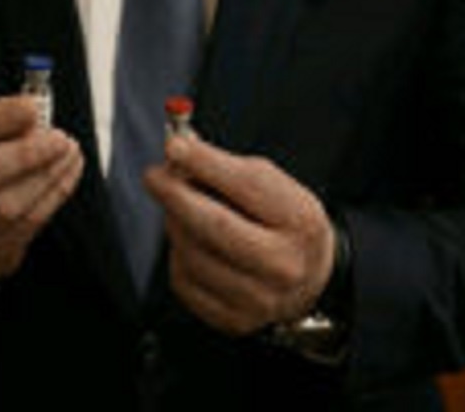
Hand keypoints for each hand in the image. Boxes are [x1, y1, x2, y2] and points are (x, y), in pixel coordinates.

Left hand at [145, 137, 334, 336]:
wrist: (309, 279)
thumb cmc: (283, 223)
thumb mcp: (272, 187)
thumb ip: (226, 169)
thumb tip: (178, 152)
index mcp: (300, 221)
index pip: (247, 186)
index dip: (205, 163)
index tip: (174, 145)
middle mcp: (283, 265)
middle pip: (213, 225)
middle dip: (175, 194)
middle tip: (155, 176)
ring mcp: (258, 299)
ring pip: (191, 252)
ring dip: (175, 225)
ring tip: (182, 212)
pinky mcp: (233, 320)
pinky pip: (183, 280)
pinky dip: (179, 256)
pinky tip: (192, 245)